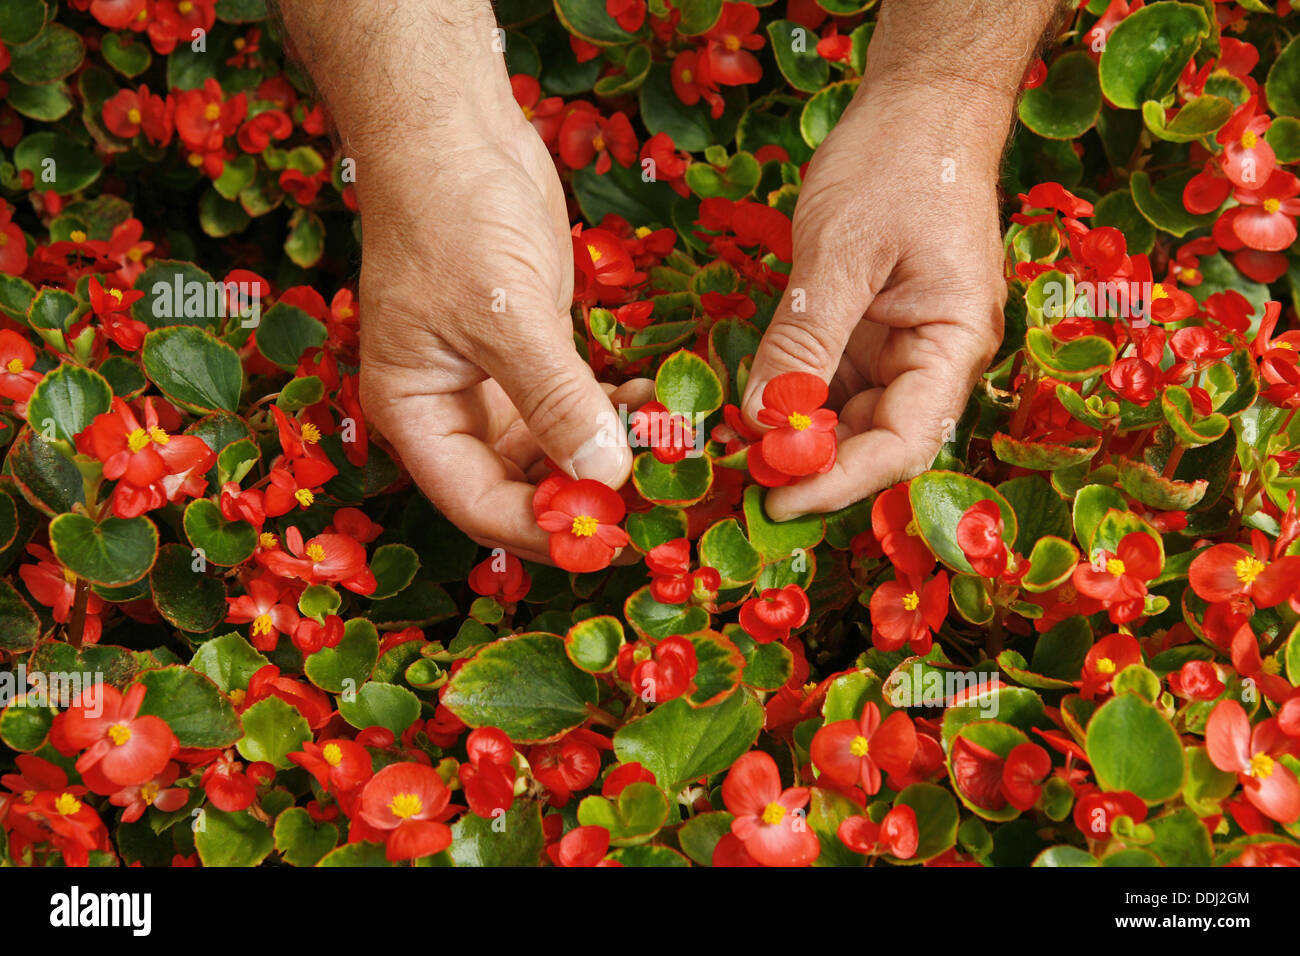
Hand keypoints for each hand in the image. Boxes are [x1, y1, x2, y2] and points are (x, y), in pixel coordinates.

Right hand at [355, 101, 638, 563]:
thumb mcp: (505, 314)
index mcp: (417, 415)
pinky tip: (654, 406)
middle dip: (582, 501)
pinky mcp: (533, 351)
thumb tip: (605, 476)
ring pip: (553, 449)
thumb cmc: (452, 218)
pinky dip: (612, 411)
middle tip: (653, 511)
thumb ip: (554, 399)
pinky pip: (575, 404)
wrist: (454, 133)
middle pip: (516, 487)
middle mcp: (451, 410)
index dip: (539, 530)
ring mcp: (493, 382)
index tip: (609, 540)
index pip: (475, 503)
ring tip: (666, 459)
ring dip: (606, 457)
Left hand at [741, 86, 1007, 520]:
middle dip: (813, 465)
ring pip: (850, 415)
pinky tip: (753, 404)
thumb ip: (805, 338)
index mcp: (953, 344)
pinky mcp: (871, 330)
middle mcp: (934, 358)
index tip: (781, 501)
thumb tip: (764, 417)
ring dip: (799, 435)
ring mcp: (902, 345)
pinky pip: (833, 380)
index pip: (906, 442)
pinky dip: (794, 396)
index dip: (843, 482)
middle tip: (743, 479)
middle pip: (877, 439)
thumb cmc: (895, 166)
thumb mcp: (841, 252)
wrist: (920, 106)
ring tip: (740, 449)